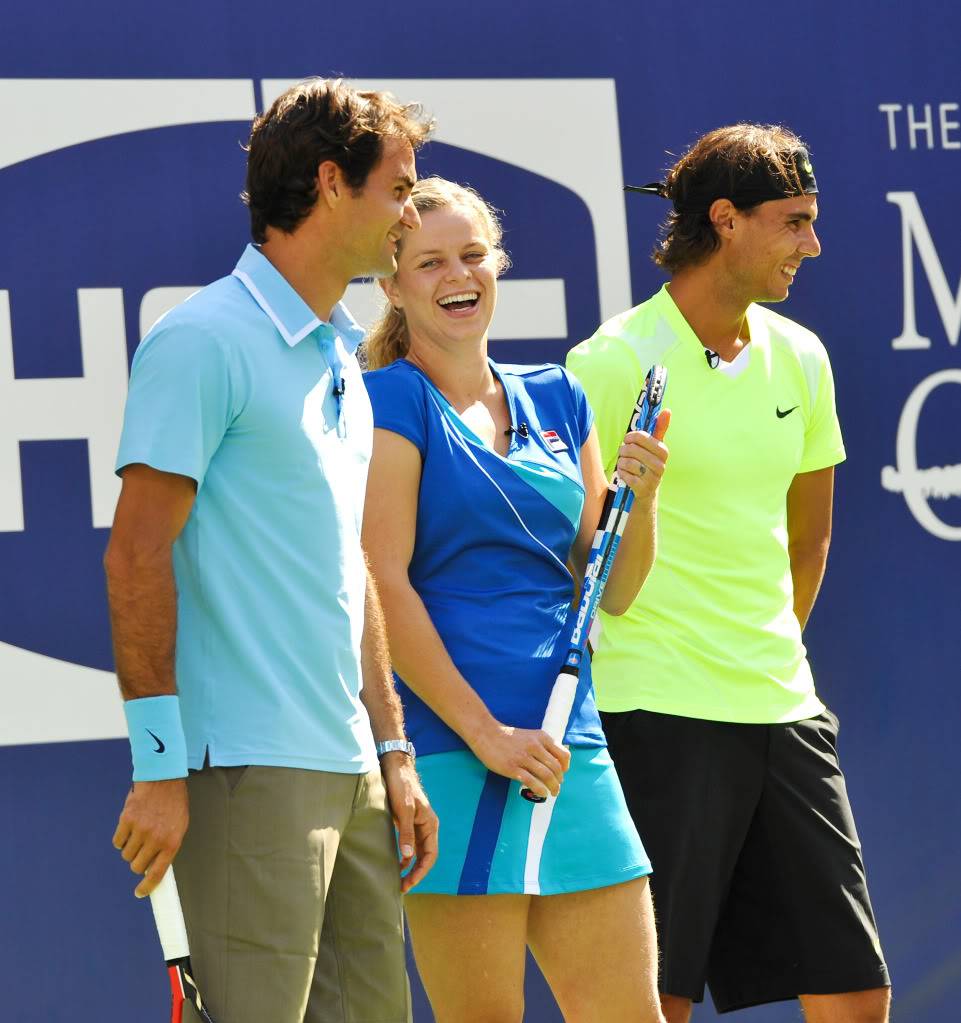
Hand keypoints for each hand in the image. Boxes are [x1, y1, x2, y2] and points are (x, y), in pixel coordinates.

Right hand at [112, 778, 188, 897]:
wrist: (164, 777)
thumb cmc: (174, 803)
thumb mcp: (180, 826)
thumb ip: (168, 846)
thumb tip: (154, 868)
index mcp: (172, 842)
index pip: (157, 873)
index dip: (147, 887)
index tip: (140, 893)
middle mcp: (156, 838)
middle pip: (136, 866)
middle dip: (138, 862)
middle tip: (143, 850)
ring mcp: (140, 829)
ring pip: (126, 854)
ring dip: (130, 848)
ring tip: (140, 833)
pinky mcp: (127, 820)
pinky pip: (117, 841)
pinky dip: (121, 838)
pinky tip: (130, 828)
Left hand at [380, 754, 438, 893]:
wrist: (396, 767)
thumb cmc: (401, 786)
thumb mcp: (403, 810)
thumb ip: (406, 833)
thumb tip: (407, 857)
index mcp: (430, 824)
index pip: (430, 855)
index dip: (421, 872)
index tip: (409, 884)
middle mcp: (427, 827)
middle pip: (425, 857)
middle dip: (416, 873)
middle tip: (402, 888)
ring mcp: (418, 825)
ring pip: (418, 852)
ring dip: (410, 867)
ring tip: (399, 880)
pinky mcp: (408, 823)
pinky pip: (410, 845)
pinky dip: (405, 856)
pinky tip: (396, 864)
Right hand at [470, 721, 570, 798]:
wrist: (486, 734)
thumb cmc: (508, 737)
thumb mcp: (530, 735)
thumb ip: (542, 746)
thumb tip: (555, 762)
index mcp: (541, 738)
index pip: (563, 754)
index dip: (566, 767)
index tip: (563, 773)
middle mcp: (535, 746)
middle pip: (556, 768)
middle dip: (559, 780)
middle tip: (557, 786)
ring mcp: (523, 757)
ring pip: (546, 775)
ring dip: (553, 787)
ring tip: (552, 793)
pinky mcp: (513, 768)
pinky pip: (532, 782)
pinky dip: (540, 790)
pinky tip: (541, 793)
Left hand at [615, 409, 670, 501]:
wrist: (646, 493)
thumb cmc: (647, 464)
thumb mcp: (654, 448)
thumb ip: (659, 429)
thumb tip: (667, 410)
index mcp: (663, 451)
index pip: (641, 437)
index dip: (630, 437)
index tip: (627, 440)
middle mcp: (660, 465)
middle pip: (632, 449)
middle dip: (624, 451)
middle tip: (624, 453)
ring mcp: (652, 478)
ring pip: (627, 462)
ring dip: (621, 463)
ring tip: (624, 464)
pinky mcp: (643, 489)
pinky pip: (625, 475)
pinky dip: (622, 474)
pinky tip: (625, 474)